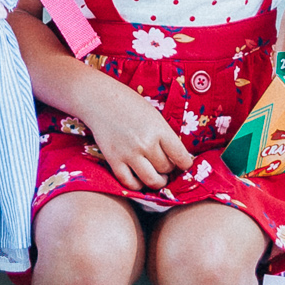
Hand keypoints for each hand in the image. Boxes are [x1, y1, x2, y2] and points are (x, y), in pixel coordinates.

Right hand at [73, 72, 194, 191]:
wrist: (98, 98)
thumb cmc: (129, 104)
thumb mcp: (153, 115)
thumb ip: (164, 135)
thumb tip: (176, 158)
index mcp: (159, 129)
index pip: (181, 157)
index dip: (185, 164)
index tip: (184, 164)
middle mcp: (146, 143)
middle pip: (166, 169)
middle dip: (169, 170)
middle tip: (166, 166)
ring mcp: (129, 153)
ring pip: (152, 180)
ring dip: (158, 181)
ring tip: (157, 176)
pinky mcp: (114, 160)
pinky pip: (130, 183)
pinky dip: (138, 185)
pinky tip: (140, 179)